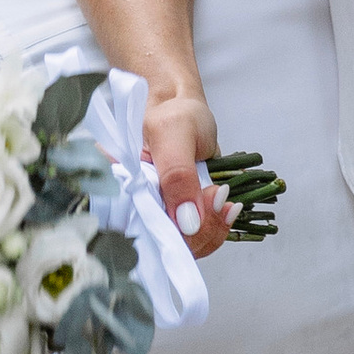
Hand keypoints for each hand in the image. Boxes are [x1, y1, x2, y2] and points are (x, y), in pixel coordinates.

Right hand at [142, 82, 235, 259]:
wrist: (187, 109)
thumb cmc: (175, 115)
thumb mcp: (174, 135)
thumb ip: (178, 177)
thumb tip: (186, 222)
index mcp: (125, 190)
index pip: (144, 232)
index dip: (175, 232)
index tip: (201, 207)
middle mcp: (141, 207)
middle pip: (167, 243)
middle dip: (200, 228)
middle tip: (217, 196)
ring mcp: (163, 212)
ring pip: (186, 244)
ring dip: (213, 228)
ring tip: (225, 200)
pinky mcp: (182, 214)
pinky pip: (198, 236)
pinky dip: (218, 226)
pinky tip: (227, 207)